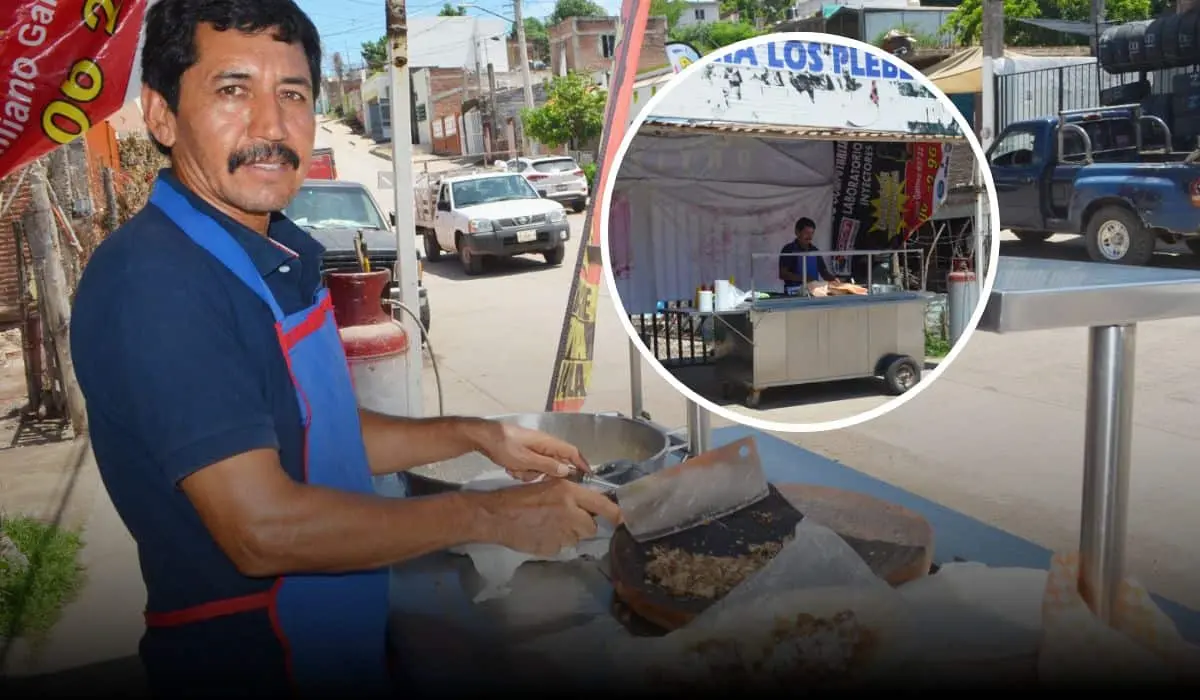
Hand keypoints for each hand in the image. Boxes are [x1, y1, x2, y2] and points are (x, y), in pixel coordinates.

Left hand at [477, 423, 589, 482]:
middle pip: (555, 463)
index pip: (572, 452)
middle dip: (543, 474)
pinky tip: (510, 468)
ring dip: (530, 473)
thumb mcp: (526, 460)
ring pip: (541, 467)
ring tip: (515, 470)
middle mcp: (544, 444)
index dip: (581, 464)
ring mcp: (534, 448)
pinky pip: (530, 466)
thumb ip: (547, 466)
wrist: (484, 438)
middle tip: (528, 475)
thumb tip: (567, 470)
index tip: (587, 476)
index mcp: (549, 443)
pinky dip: (522, 470)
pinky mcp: (525, 452)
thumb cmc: (506, 447)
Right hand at [478, 479, 622, 556]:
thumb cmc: (519, 497)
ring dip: (568, 535)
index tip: (624, 520)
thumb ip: (569, 493)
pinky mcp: (552, 548)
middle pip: (590, 526)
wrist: (497, 516)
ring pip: (576, 538)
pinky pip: (561, 547)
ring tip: (549, 526)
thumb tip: (587, 502)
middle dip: (583, 525)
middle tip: (568, 520)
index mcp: (569, 493)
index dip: (616, 514)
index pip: (602, 505)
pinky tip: (541, 535)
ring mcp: (561, 533)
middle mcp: (570, 512)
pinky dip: (555, 543)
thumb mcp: (547, 485)